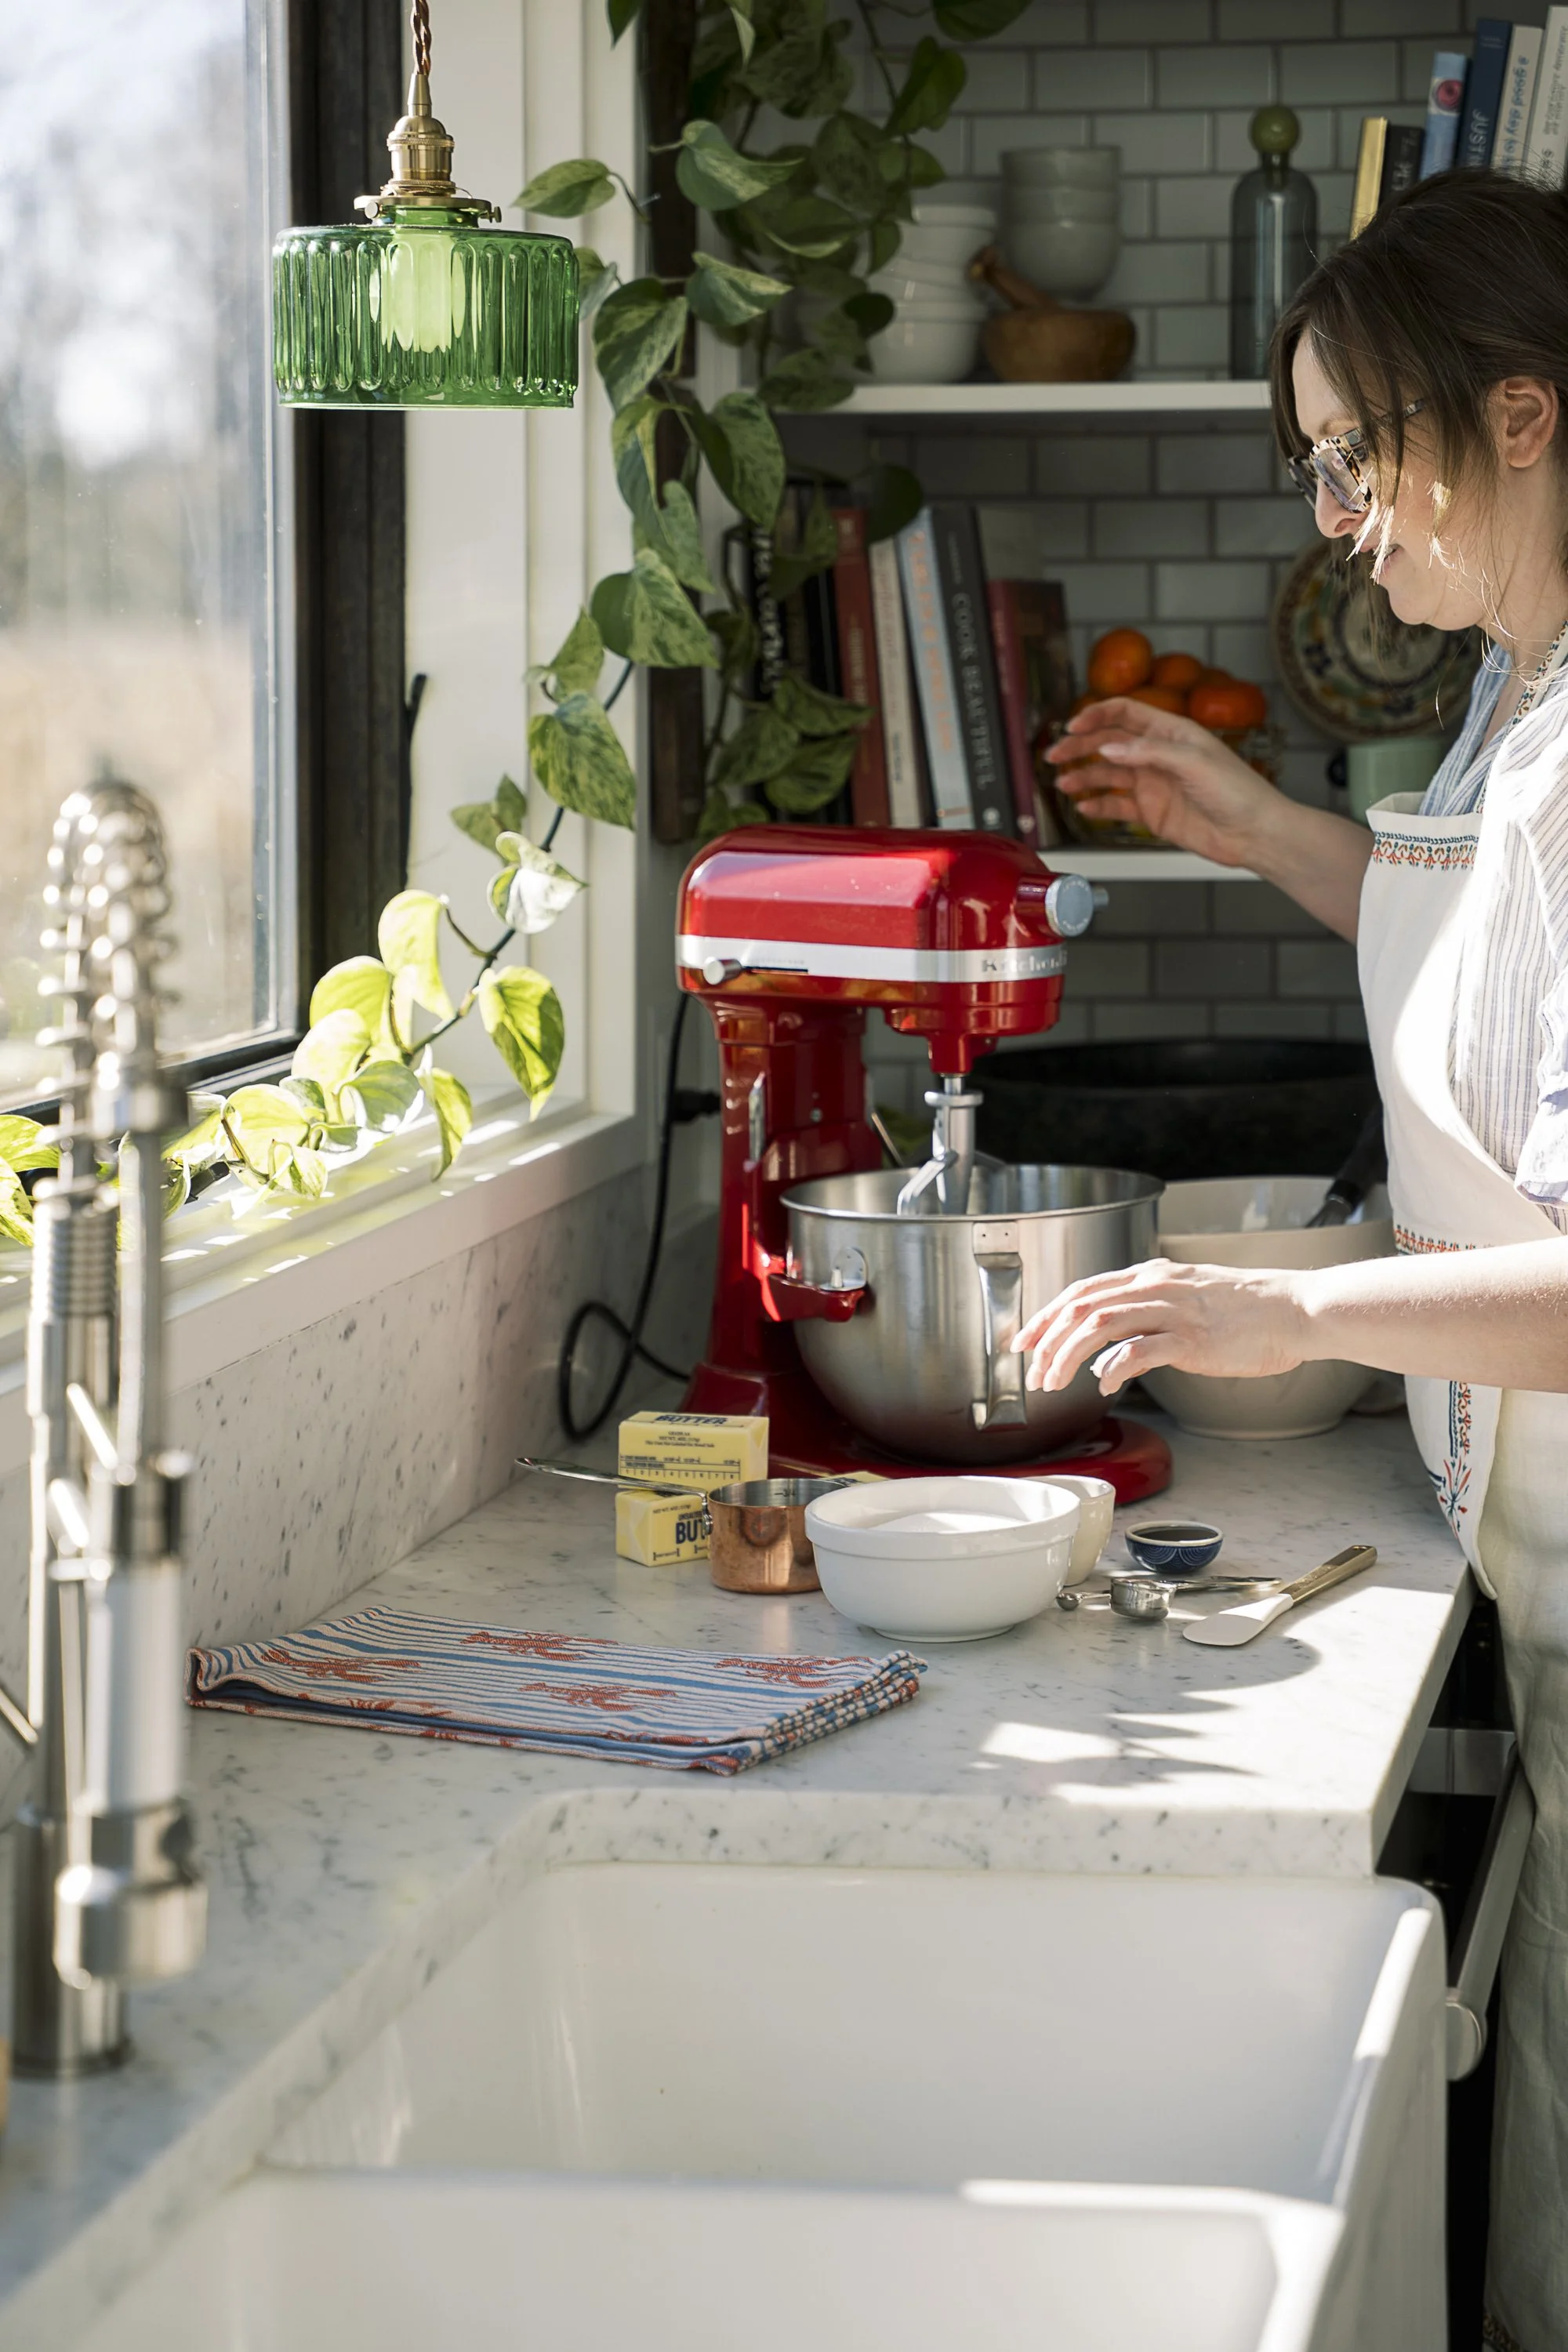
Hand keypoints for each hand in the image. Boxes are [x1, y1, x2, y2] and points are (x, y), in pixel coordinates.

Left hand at [1013, 1259, 1311, 1396]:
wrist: (1294, 1310)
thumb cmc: (1248, 1311)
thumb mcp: (1188, 1297)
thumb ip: (1149, 1311)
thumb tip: (1115, 1343)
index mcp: (1151, 1276)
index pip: (1083, 1290)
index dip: (1047, 1315)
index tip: (1025, 1339)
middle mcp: (1155, 1288)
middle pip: (1081, 1307)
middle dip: (1047, 1339)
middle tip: (1032, 1369)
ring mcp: (1172, 1312)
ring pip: (1099, 1326)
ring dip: (1068, 1355)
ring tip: (1055, 1382)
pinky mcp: (1191, 1340)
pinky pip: (1139, 1352)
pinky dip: (1113, 1369)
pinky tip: (1104, 1386)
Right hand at [1046, 697, 1280, 866]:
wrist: (1254, 833)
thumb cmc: (1237, 791)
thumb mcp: (1192, 761)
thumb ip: (1148, 752)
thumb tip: (1108, 747)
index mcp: (1171, 732)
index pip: (1126, 713)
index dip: (1097, 715)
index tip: (1073, 725)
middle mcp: (1159, 755)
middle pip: (1110, 743)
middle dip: (1080, 747)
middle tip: (1055, 755)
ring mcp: (1154, 784)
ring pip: (1109, 775)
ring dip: (1084, 776)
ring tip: (1064, 783)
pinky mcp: (1153, 812)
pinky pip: (1118, 805)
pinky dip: (1099, 804)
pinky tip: (1084, 805)